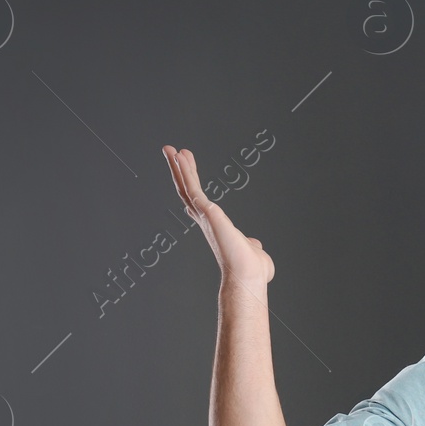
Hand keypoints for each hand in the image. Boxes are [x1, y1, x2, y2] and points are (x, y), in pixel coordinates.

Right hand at [163, 145, 274, 288]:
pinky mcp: (208, 212)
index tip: (186, 173)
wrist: (248, 276)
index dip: (190, 187)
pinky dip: (185, 171)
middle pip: (187, 190)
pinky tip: (181, 156)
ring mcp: (205, 216)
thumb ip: (250, 243)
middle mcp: (206, 220)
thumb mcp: (252, 250)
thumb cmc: (251, 270)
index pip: (197, 203)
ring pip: (185, 186)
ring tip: (170, 149)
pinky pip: (192, 187)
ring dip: (177, 167)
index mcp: (215, 226)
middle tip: (173, 152)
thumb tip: (254, 244)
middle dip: (180, 171)